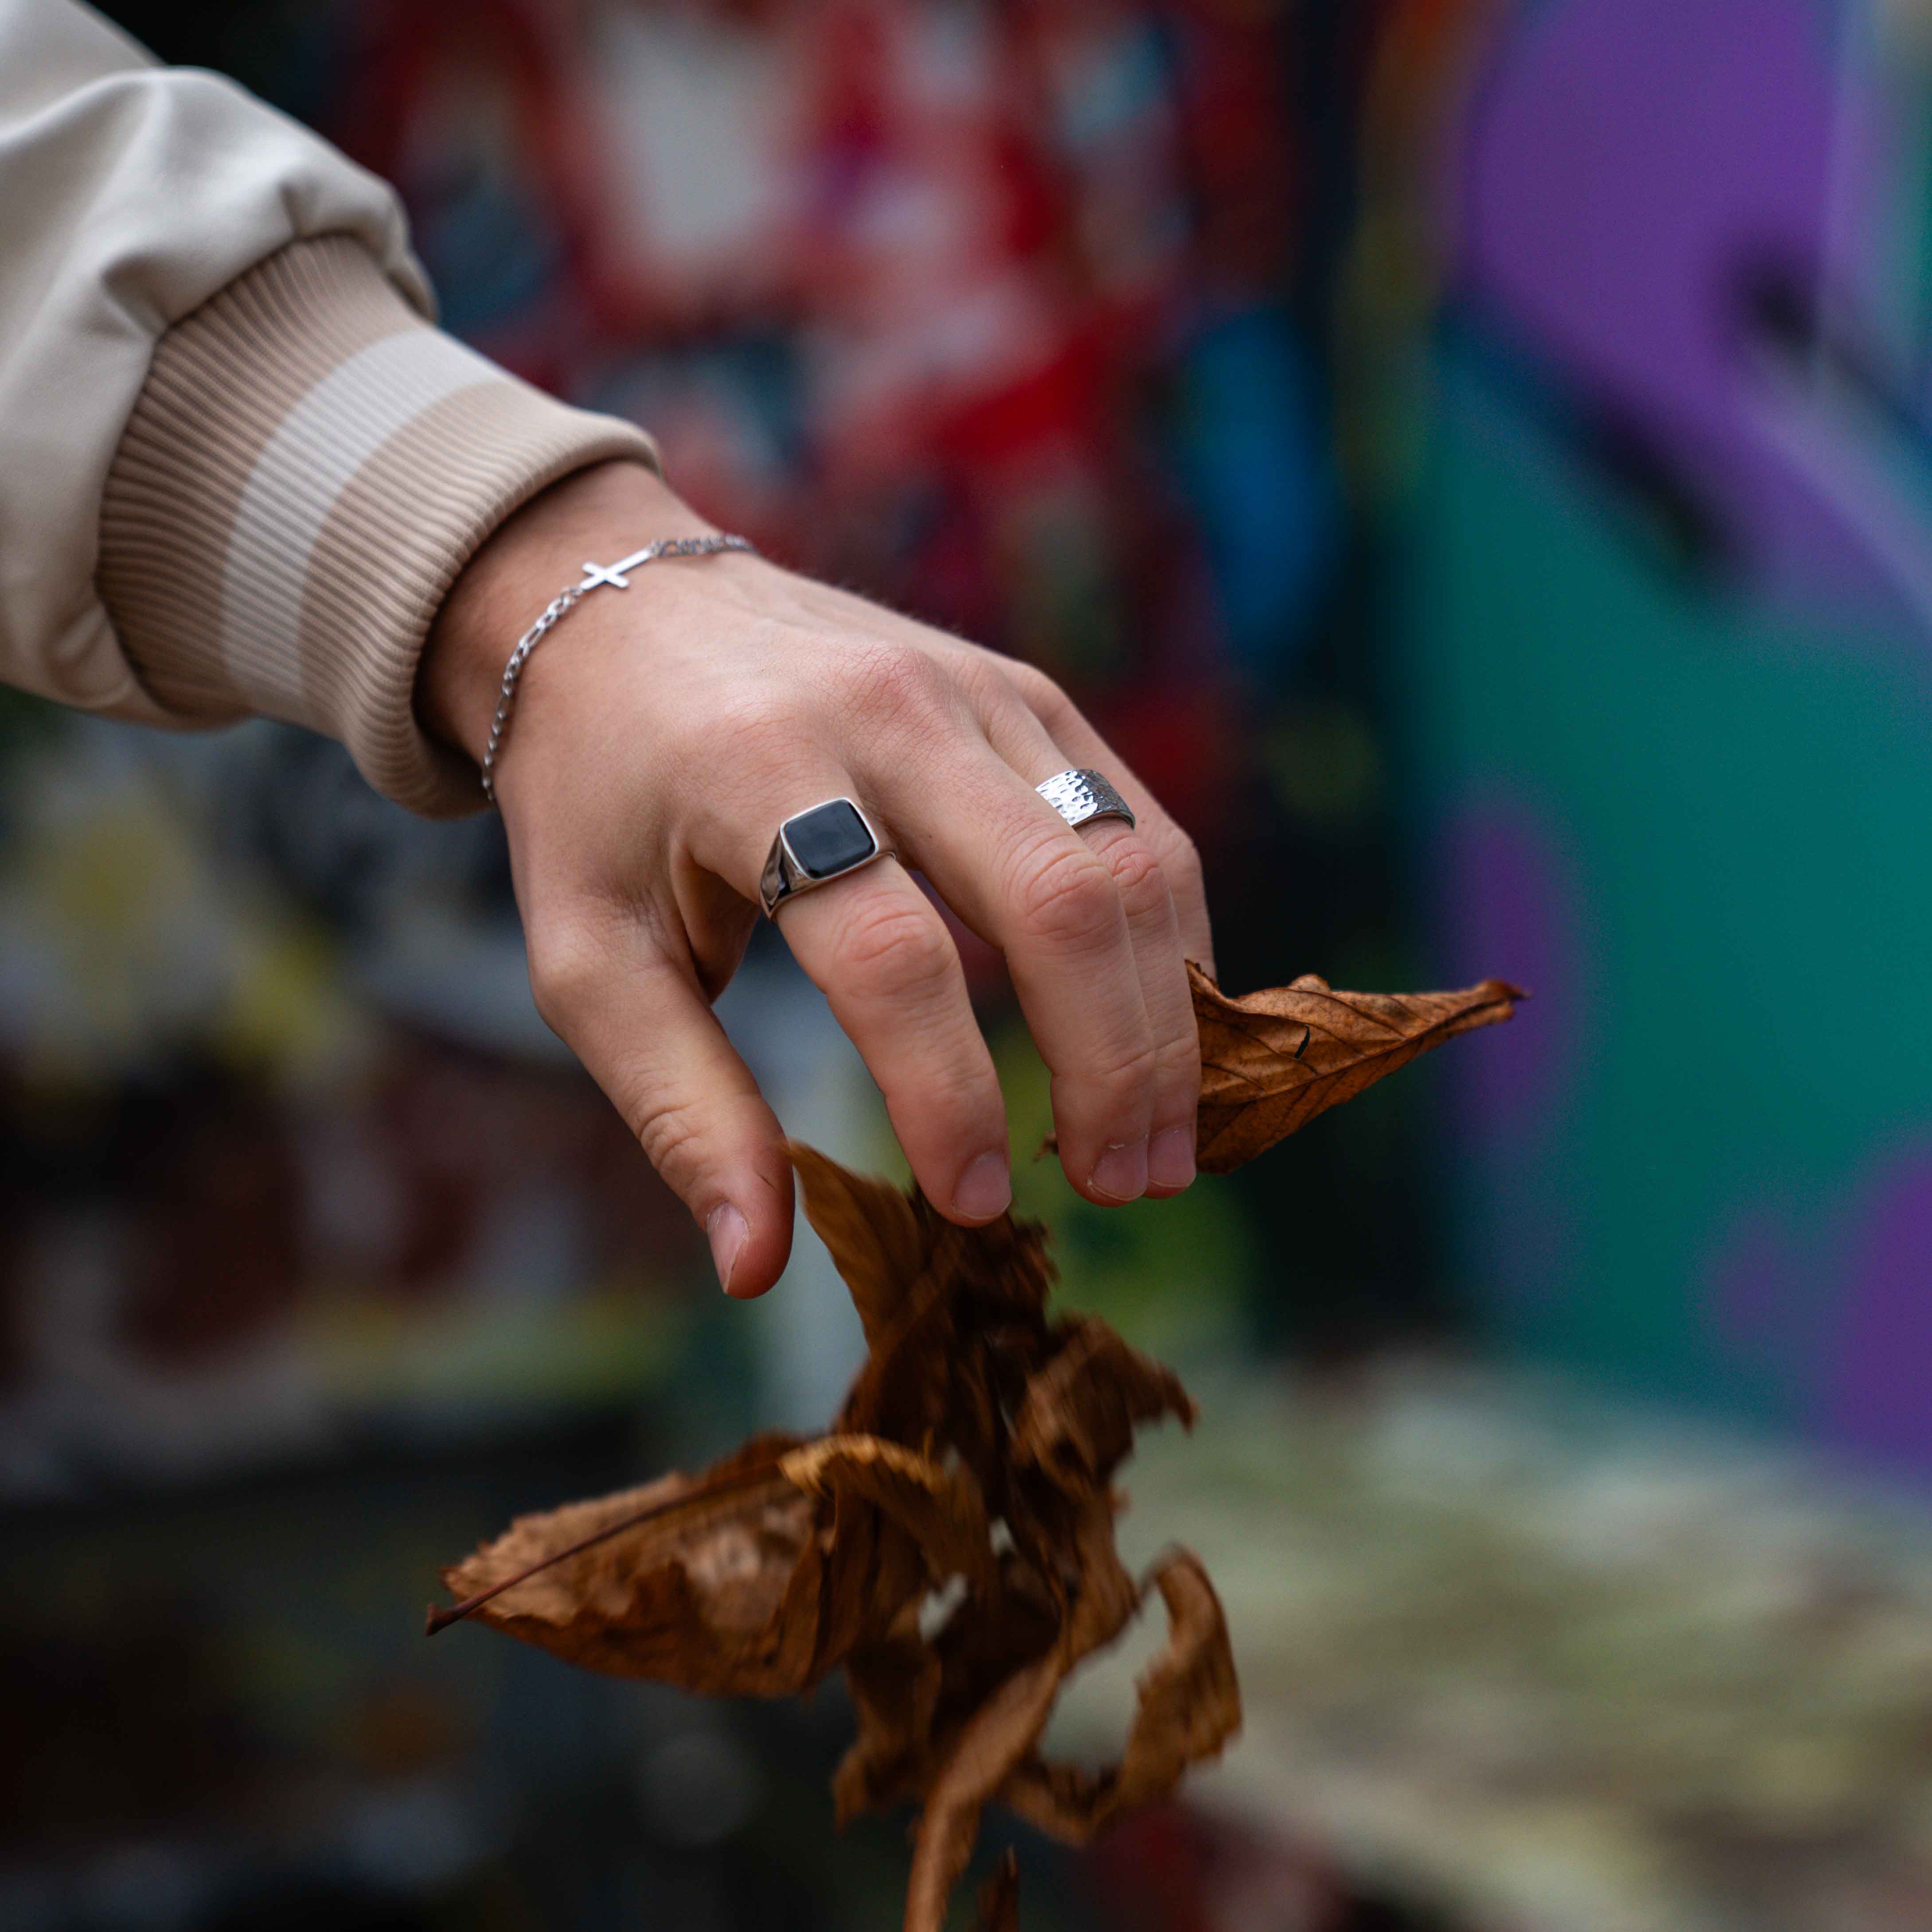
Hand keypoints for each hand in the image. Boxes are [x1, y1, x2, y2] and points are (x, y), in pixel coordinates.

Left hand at [420, 460, 1213, 1296]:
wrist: (617, 606)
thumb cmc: (598, 801)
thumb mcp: (586, 954)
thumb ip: (676, 1104)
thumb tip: (754, 1268)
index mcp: (757, 773)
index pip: (892, 957)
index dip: (948, 1095)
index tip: (973, 1203)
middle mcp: (887, 712)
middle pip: (1056, 897)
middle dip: (1113, 1063)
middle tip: (1122, 1188)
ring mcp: (973, 690)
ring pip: (1126, 856)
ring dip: (1165, 1011)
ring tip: (1163, 1138)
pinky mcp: (1022, 690)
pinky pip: (1135, 816)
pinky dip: (1168, 933)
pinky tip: (1161, 1028)